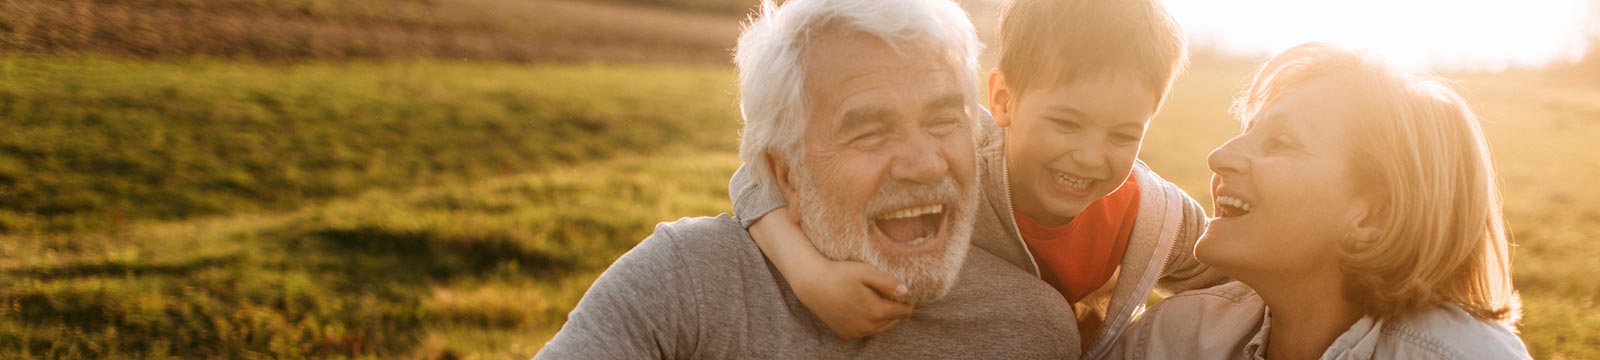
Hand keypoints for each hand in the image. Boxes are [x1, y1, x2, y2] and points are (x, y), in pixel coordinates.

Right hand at [791, 260, 914, 339]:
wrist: (812, 284)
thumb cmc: (840, 274)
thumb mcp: (865, 272)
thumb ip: (887, 282)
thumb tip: (906, 292)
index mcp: (876, 311)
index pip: (905, 312)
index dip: (908, 302)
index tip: (906, 293)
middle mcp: (868, 327)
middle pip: (894, 321)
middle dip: (895, 310)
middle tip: (890, 295)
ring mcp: (857, 333)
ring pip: (880, 328)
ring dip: (883, 318)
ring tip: (877, 301)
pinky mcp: (847, 335)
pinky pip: (866, 331)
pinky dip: (868, 323)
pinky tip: (862, 310)